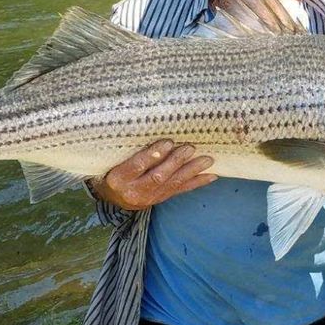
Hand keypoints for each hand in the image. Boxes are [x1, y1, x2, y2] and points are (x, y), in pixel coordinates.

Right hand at [91, 140, 217, 210]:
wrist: (114, 198)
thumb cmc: (112, 169)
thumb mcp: (112, 160)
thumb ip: (127, 149)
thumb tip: (147, 126)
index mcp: (119, 178)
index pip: (137, 166)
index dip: (153, 155)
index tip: (167, 142)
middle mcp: (135, 191)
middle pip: (158, 176)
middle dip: (176, 162)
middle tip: (190, 148)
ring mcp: (150, 197)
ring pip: (173, 183)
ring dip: (191, 170)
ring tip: (207, 159)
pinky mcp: (161, 199)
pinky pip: (181, 190)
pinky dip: (197, 182)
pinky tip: (211, 175)